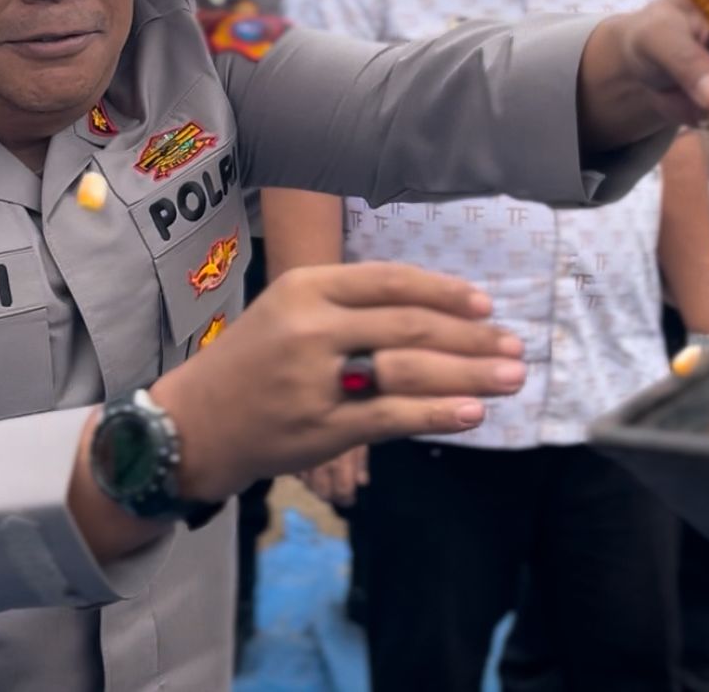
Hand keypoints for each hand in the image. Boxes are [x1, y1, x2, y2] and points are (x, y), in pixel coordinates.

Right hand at [149, 263, 523, 503]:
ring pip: (408, 371)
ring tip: (510, 378)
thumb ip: (349, 302)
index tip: (484, 305)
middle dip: (471, 337)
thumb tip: (431, 309)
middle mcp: (312, 327)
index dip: (444, 291)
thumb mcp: (288, 306)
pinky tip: (472, 413)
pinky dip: (437, 413)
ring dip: (468, 374)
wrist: (195, 421)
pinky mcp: (322, 428)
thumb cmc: (251, 359)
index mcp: (306, 287)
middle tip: (513, 345)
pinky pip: (392, 417)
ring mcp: (316, 380)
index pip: (390, 281)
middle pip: (409, 326)